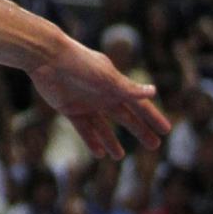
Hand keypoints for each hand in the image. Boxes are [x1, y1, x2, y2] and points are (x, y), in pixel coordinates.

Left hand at [31, 36, 169, 157]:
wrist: (46, 57)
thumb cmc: (79, 63)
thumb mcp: (106, 78)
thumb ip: (128, 88)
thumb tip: (154, 91)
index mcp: (114, 85)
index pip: (139, 104)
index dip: (152, 117)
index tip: (166, 130)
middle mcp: (102, 94)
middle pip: (125, 116)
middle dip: (139, 130)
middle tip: (154, 145)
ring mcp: (86, 102)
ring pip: (102, 125)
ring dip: (111, 140)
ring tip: (119, 156)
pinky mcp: (69, 108)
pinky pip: (84, 128)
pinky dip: (92, 140)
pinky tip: (99, 153)